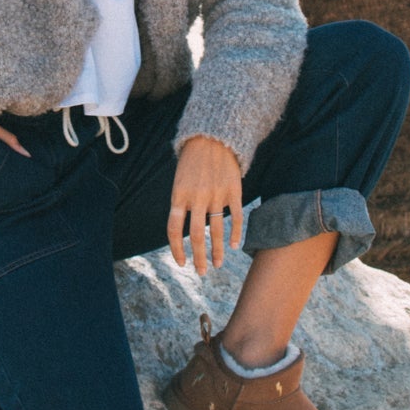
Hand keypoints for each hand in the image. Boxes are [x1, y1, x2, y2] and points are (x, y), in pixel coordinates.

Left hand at [169, 135, 242, 273]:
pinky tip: (235, 246)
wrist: (212, 136)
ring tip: (217, 264)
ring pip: (217, 230)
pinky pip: (235, 217)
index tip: (182, 263)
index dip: (177, 249)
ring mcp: (216, 194)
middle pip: (197, 235)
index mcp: (179, 195)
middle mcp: (197, 197)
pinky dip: (235, 233)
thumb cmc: (192, 161)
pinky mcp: (233, 190)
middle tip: (201, 272)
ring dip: (217, 251)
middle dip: (199, 258)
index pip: (174, 229)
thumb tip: (183, 230)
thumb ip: (181, 204)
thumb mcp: (179, 180)